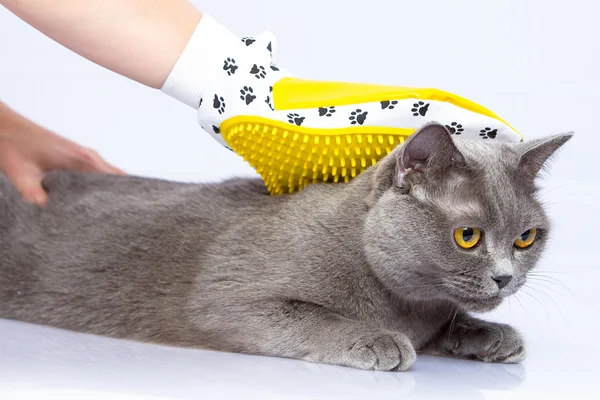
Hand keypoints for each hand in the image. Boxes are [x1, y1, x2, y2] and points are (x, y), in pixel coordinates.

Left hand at [0, 103, 123, 204]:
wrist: (4, 126)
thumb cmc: (13, 145)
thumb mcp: (20, 174)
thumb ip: (35, 194)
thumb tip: (51, 216)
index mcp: (82, 159)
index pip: (116, 179)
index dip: (125, 196)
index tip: (131, 211)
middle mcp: (88, 156)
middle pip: (118, 178)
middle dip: (123, 197)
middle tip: (123, 218)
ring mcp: (84, 155)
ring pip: (109, 176)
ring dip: (113, 191)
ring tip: (114, 213)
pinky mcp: (77, 157)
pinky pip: (99, 173)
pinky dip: (102, 186)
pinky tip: (96, 200)